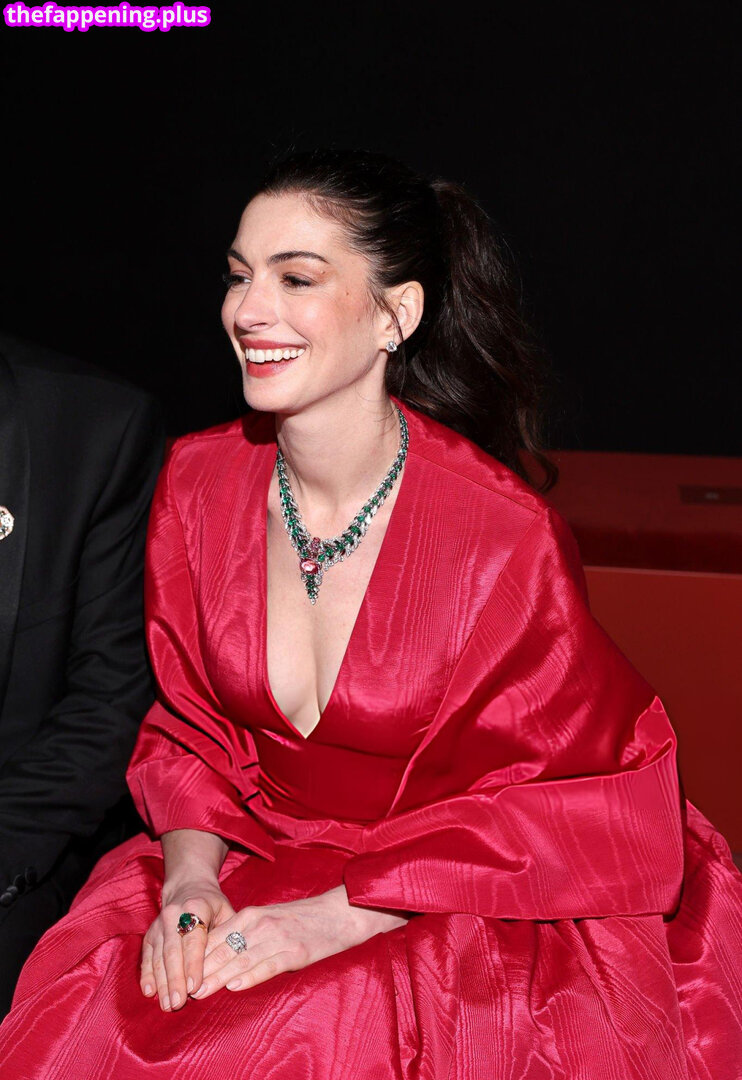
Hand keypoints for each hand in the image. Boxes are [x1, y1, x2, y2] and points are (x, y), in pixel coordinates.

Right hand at [140, 878, 235, 1011]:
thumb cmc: (213, 905)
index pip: (194, 940)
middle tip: (178, 1004)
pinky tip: (150, 992)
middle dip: (175, 980)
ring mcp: (159, 925)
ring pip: (159, 957)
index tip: (194, 988)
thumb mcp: (227, 912)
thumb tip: (231, 966)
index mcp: (196, 906)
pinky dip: (147, 975)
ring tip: (167, 1005)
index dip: (193, 964)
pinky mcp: (149, 934)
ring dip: (162, 983)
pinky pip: (147, 957)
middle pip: (173, 951)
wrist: (188, 887)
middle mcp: (173, 914)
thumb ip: (228, 935)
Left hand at [191, 885, 408, 999]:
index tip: (178, 975)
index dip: (196, 957)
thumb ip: (244, 934)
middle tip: (180, 991)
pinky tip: (234, 986)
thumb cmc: (302, 919)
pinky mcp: (295, 951)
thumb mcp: (269, 920)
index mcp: (252, 914)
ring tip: (198, 993)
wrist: (339, 913)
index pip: (215, 936)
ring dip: (217, 977)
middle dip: (200, 970)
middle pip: (223, 948)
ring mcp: (278, 937)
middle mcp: (260, 923)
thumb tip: (216, 955)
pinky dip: (249, 976)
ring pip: (240, 958)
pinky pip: (268, 965)